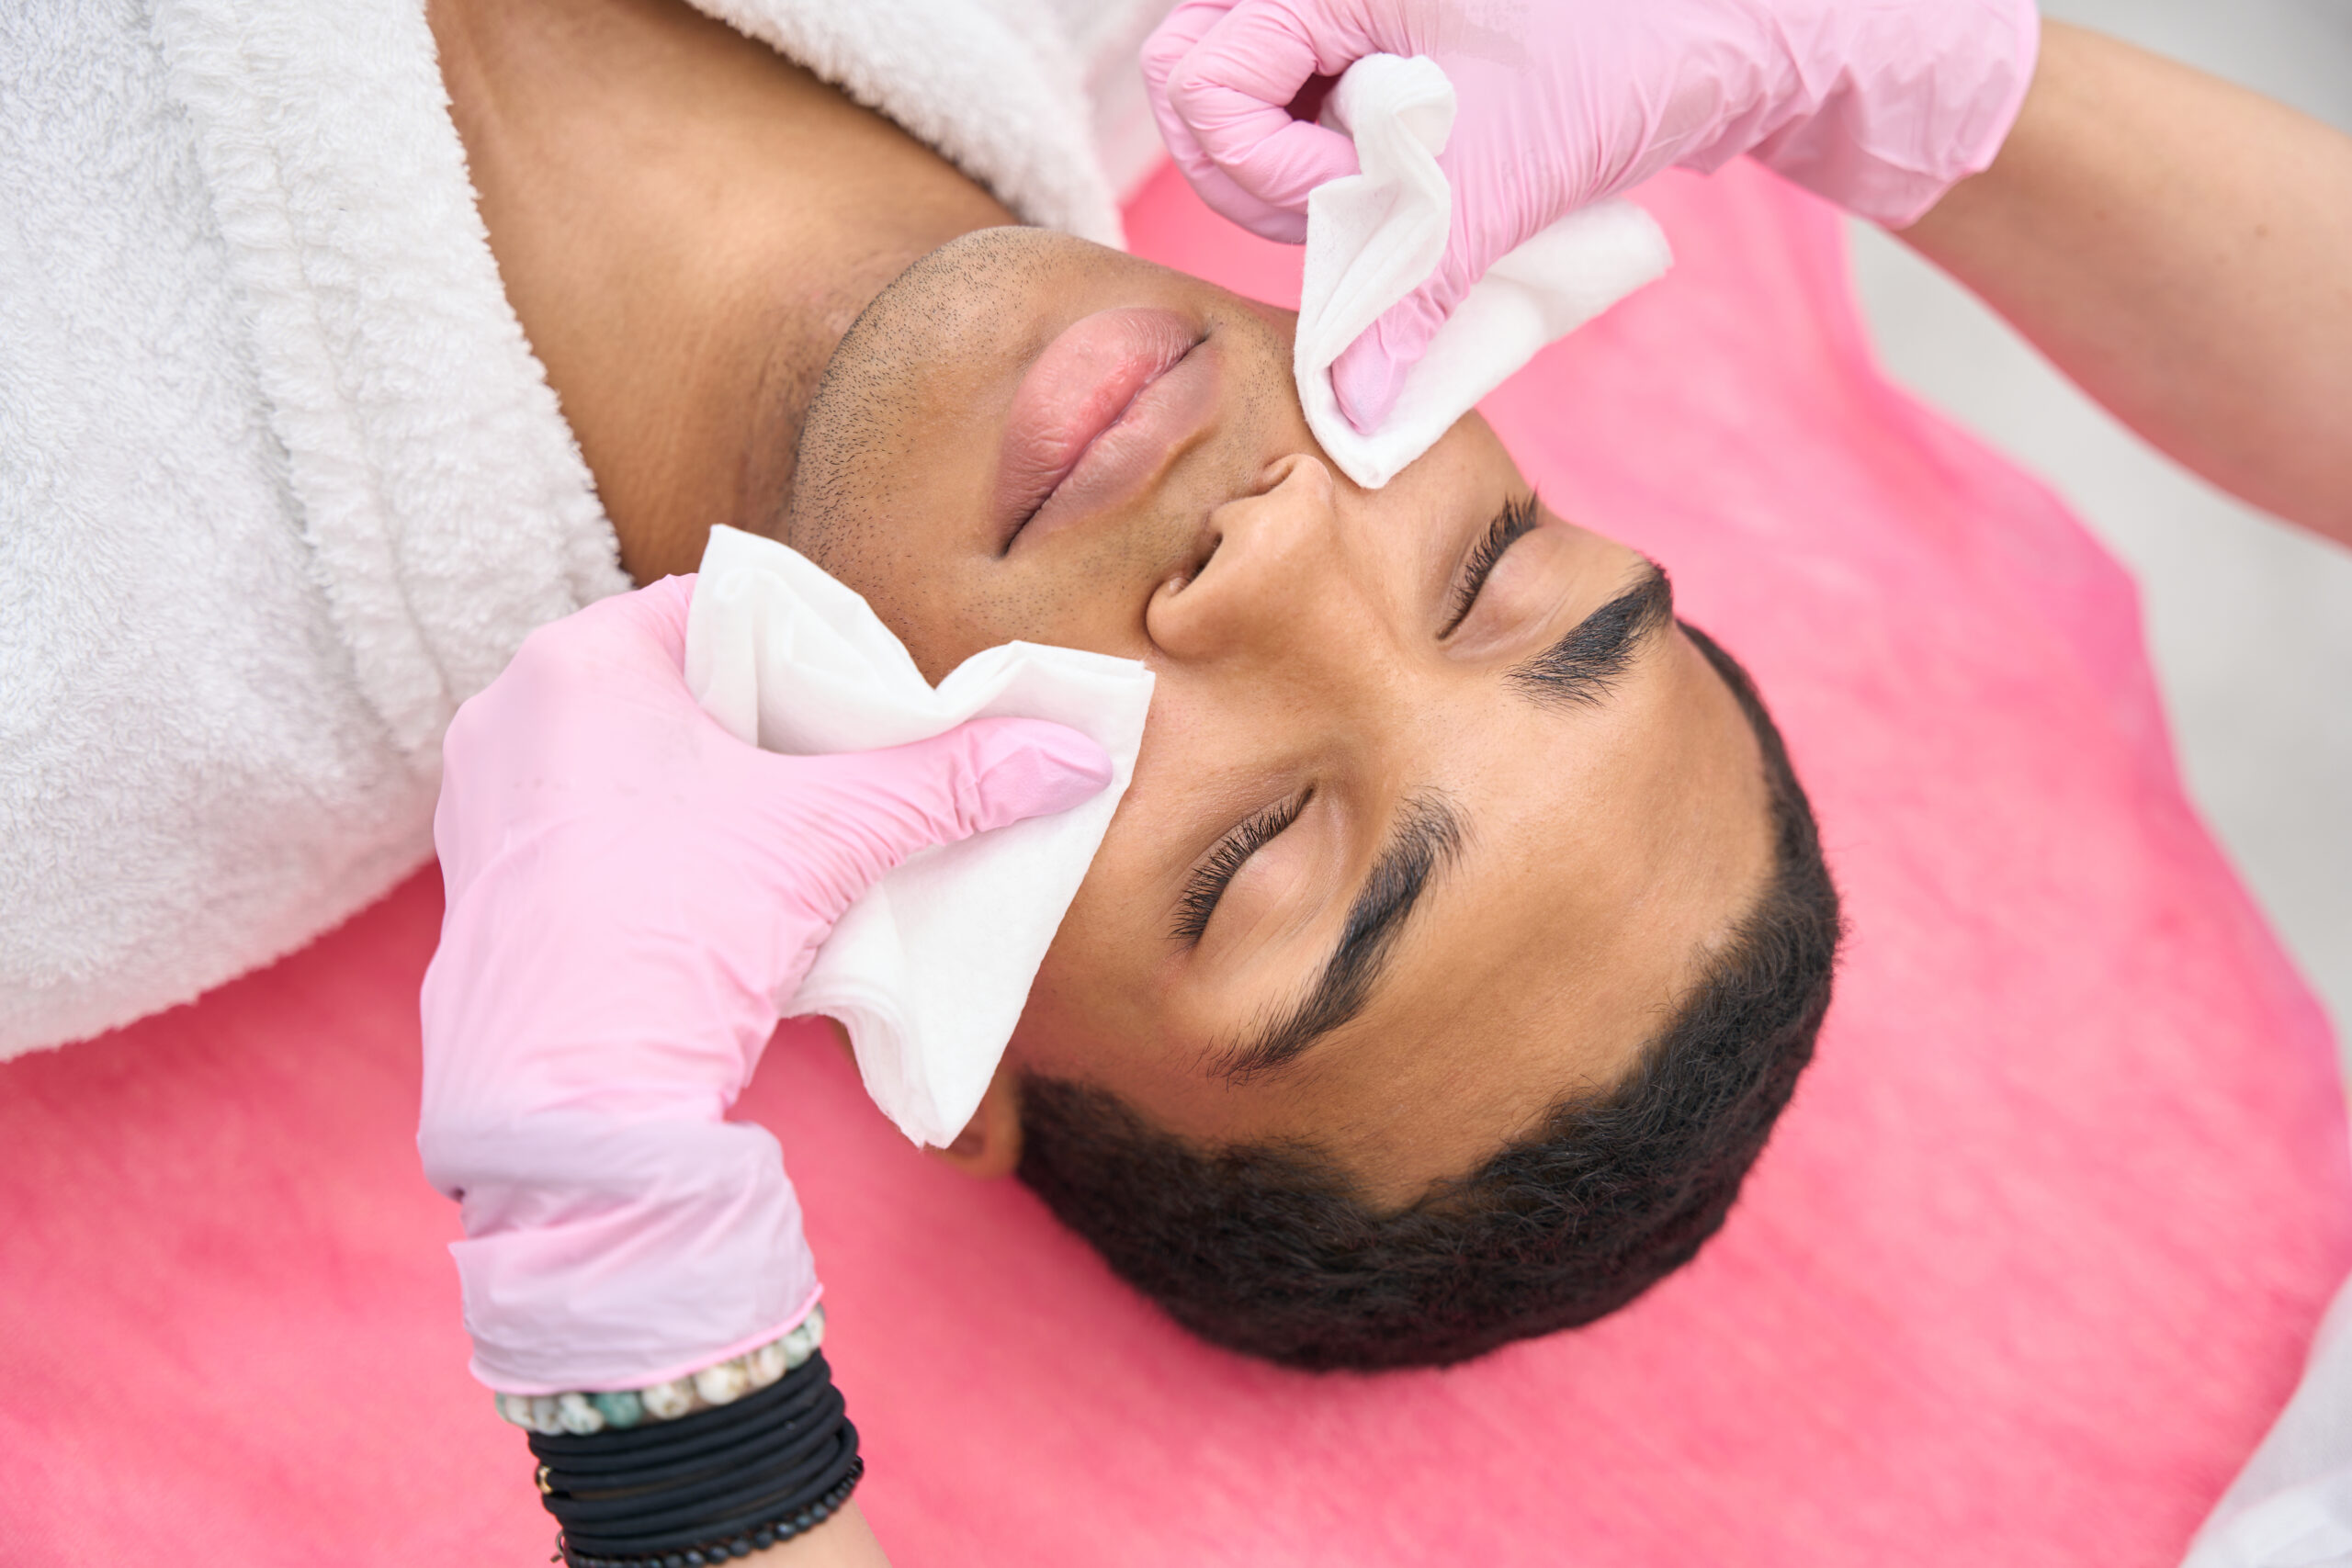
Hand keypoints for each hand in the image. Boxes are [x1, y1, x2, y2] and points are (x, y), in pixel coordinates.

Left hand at [418, 575, 1109, 1391]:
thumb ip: (954, 783)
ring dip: (714, 793)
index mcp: (580, 660)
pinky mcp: (482, 886)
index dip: (810, 649)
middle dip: (768, 727)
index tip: (869, 706)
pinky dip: (659, 850)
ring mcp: (484, 804)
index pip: (721, 608)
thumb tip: (1075, 754)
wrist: (568, 1105)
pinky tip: (720, 902)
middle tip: (844, 774)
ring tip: (791, 843)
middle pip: (680, 686)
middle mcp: (511, 712)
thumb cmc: (677, 934)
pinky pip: (590, 831)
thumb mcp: (834, 838)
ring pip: (632, 763)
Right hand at [1143, 0, 2037, 430]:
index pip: (1198, 85)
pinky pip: (1301, 129)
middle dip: (1278, 185)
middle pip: (1202, 107)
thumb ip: (1412, 291)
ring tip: (1415, 197)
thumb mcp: (1504, 175)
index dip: (1264, 164)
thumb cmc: (1628, 49)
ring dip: (1313, 191)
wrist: (1729, 28)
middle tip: (1379, 208)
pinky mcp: (1365, 56)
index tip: (1364, 192)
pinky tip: (1417, 190)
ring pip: (1246, 126)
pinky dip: (1346, 181)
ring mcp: (1337, 17)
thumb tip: (1353, 407)